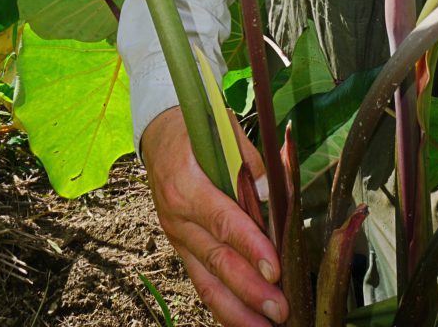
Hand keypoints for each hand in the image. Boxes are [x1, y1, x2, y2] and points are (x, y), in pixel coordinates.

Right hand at [141, 106, 288, 326]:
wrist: (158, 135)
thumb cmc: (198, 130)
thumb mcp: (223, 130)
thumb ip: (249, 161)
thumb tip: (271, 195)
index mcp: (186, 184)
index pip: (221, 221)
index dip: (249, 245)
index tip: (274, 269)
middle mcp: (177, 217)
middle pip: (216, 259)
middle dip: (249, 289)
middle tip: (279, 310)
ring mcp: (177, 236)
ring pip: (206, 281)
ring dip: (237, 310)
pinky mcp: (181, 248)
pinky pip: (201, 282)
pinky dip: (223, 306)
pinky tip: (245, 322)